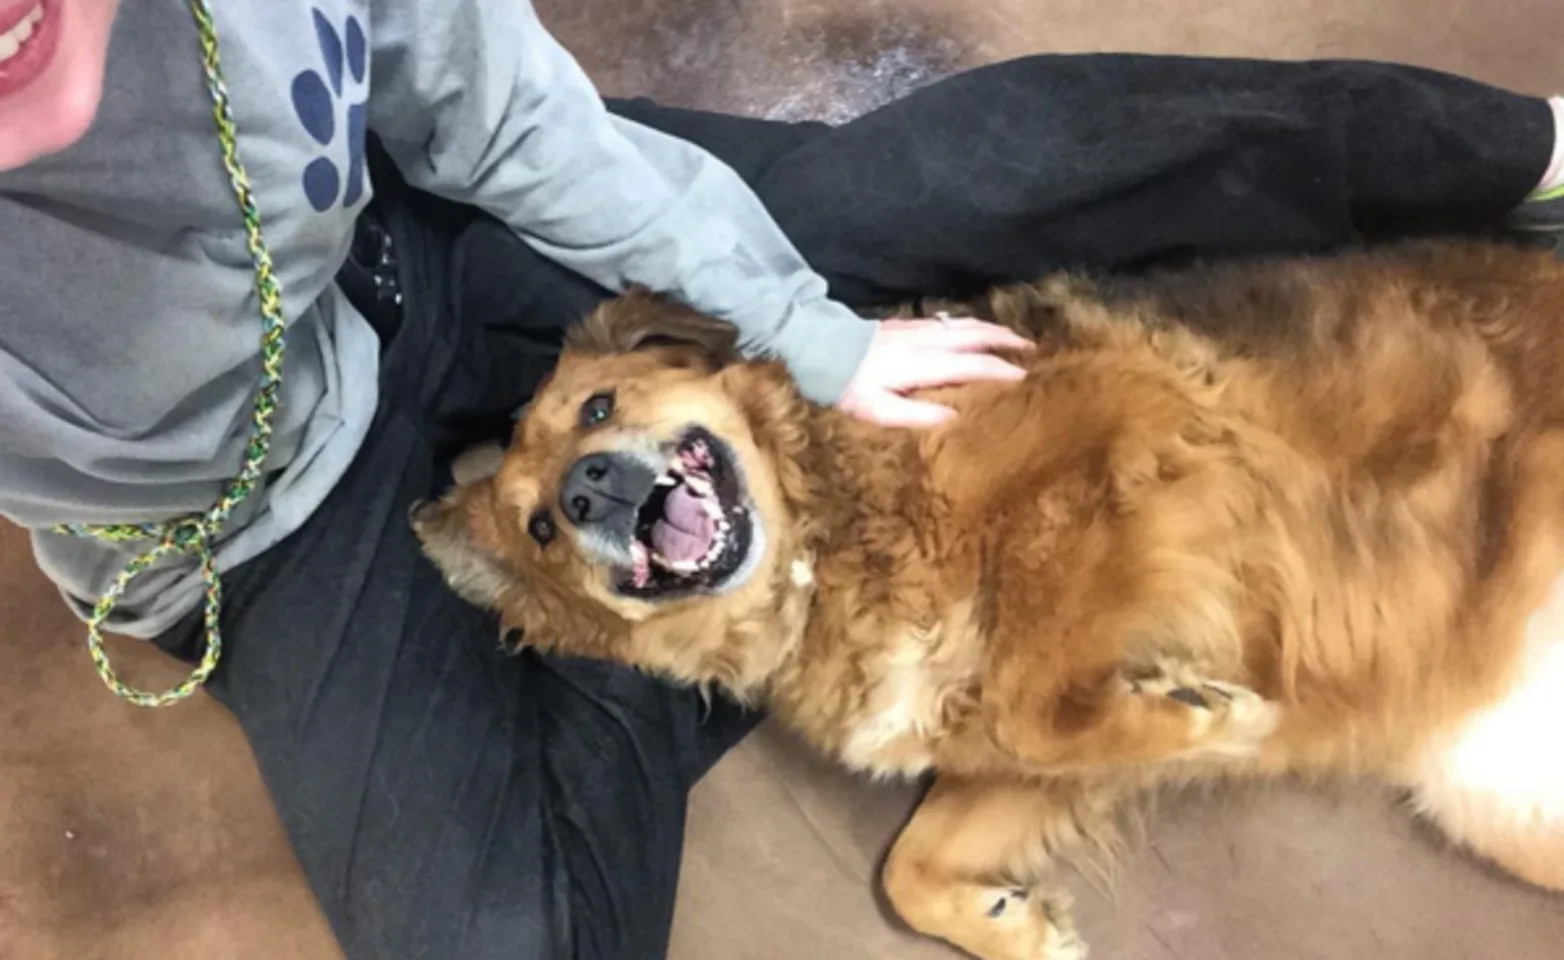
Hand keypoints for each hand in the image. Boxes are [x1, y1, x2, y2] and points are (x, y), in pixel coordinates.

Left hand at [835, 316, 1032, 426]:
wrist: (819, 346)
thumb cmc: (847, 385)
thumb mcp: (876, 410)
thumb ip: (915, 415)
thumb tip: (953, 419)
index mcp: (922, 363)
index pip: (971, 364)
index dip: (1000, 370)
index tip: (1023, 377)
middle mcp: (924, 341)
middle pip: (974, 335)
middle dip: (1004, 340)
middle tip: (1030, 349)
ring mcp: (916, 329)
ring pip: (962, 324)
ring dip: (990, 329)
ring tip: (1011, 337)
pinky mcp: (905, 324)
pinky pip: (948, 322)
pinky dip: (969, 325)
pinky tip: (972, 331)